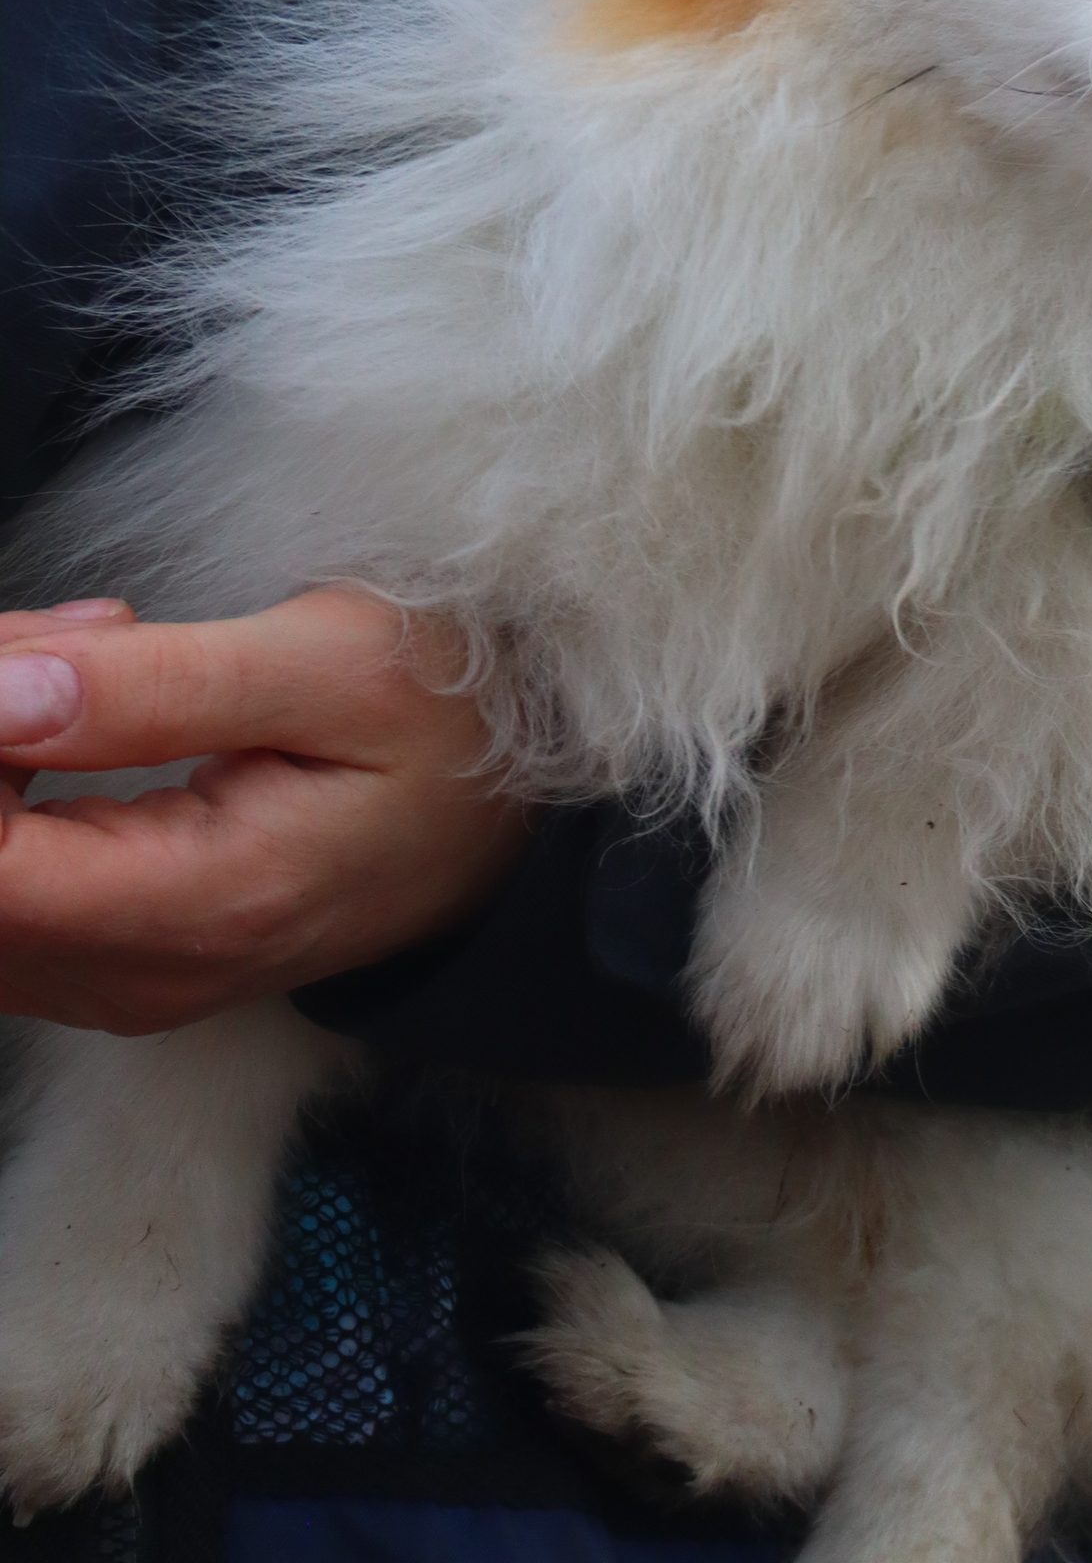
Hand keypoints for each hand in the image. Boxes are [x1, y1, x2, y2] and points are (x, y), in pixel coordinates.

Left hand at [0, 591, 528, 1032]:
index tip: (38, 646)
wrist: (518, 808)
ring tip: (90, 654)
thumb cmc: (445, 715)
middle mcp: (145, 977)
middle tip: (73, 630)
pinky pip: (9, 902)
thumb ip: (153, 686)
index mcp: (200, 906)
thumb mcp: (326, 661)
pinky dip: (14, 797)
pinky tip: (83, 715)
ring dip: (0, 762)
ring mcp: (131, 984)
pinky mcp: (124, 965)